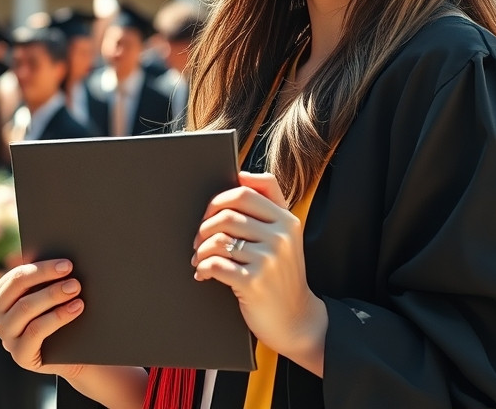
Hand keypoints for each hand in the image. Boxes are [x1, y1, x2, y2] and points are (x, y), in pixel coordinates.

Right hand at [0, 260, 87, 377]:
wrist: (72, 355)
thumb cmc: (60, 317)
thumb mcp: (49, 296)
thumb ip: (46, 279)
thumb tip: (59, 259)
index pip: (14, 276)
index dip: (41, 268)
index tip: (66, 264)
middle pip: (17, 288)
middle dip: (45, 277)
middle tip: (73, 274)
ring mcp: (7, 338)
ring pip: (25, 308)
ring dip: (52, 295)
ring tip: (76, 289)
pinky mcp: (20, 355)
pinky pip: (35, 331)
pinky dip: (57, 316)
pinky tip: (76, 308)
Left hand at [192, 172, 323, 364]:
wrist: (297, 319)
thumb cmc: (283, 275)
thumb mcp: (287, 236)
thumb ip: (270, 203)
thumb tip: (241, 175)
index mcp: (287, 220)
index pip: (245, 192)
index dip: (220, 200)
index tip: (210, 214)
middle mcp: (280, 237)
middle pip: (227, 214)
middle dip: (205, 226)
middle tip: (198, 240)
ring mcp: (268, 260)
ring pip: (218, 240)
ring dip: (200, 250)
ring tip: (200, 259)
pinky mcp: (254, 282)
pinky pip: (215, 265)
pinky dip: (203, 268)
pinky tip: (204, 274)